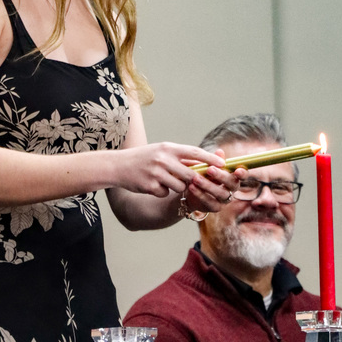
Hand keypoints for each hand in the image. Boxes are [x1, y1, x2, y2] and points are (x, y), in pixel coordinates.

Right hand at [112, 142, 231, 199]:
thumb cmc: (143, 158)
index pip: (194, 152)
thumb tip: (202, 162)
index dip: (210, 158)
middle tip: (197, 183)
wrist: (118, 165)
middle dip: (196, 181)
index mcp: (168, 148)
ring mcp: (156, 173)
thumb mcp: (161, 151)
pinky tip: (153, 185)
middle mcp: (163, 159)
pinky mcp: (149, 186)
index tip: (222, 163)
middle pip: (190, 174)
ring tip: (165, 181)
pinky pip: (165, 193)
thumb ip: (179, 156)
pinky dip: (162, 192)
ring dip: (177, 187)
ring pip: (180, 186)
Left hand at [178, 148, 243, 214]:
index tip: (237, 170)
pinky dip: (200, 194)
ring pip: (220, 193)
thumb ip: (214, 160)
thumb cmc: (203, 174)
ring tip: (195, 178)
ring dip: (207, 185)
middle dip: (221, 176)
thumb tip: (219, 151)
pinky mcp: (215, 207)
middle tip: (209, 169)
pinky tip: (191, 187)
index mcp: (234, 176)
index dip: (243, 173)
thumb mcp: (208, 166)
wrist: (191, 189)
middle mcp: (232, 189)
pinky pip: (209, 202)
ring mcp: (225, 199)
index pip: (243, 175)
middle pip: (232, 183)